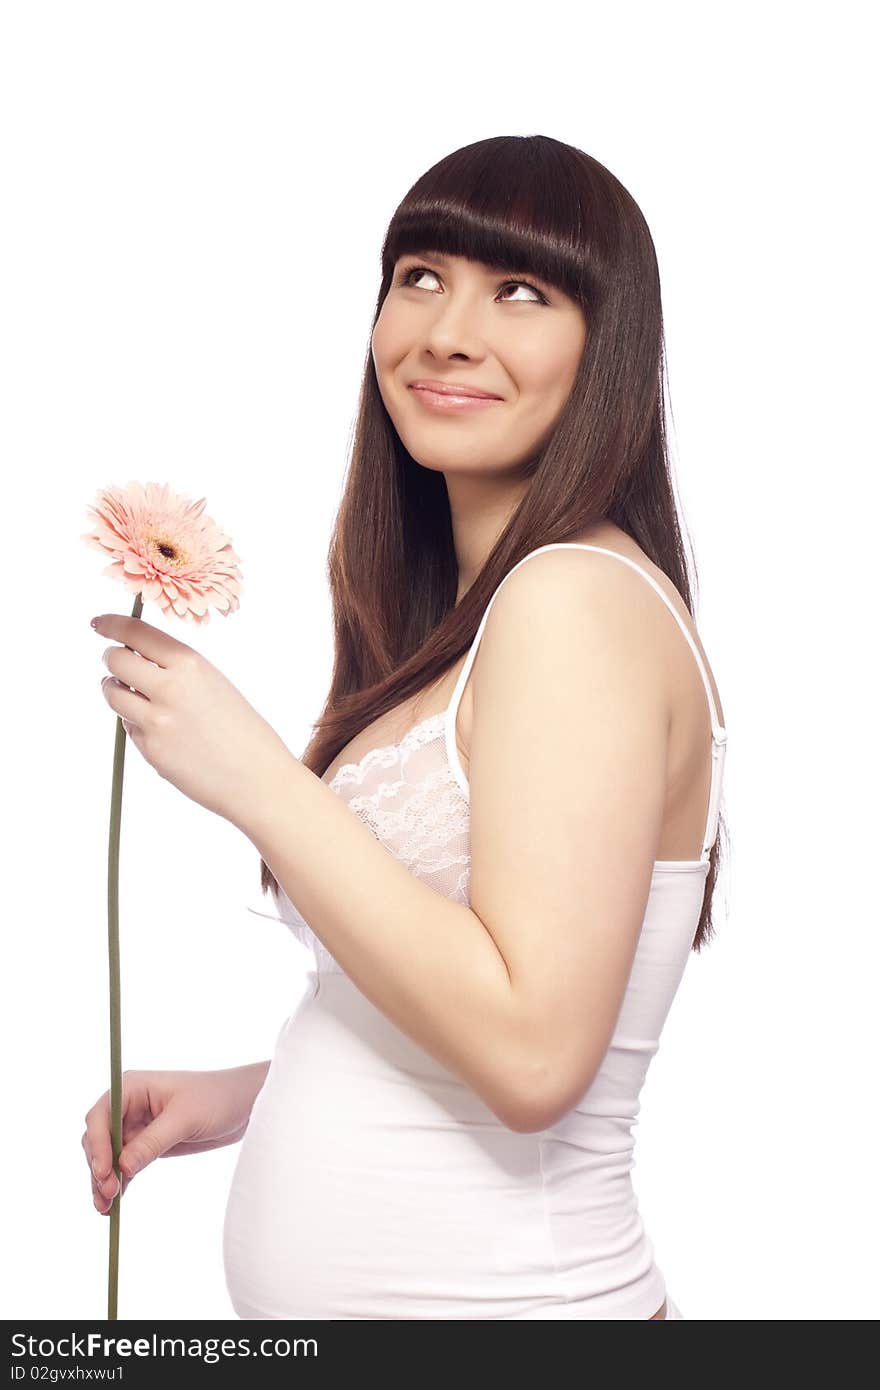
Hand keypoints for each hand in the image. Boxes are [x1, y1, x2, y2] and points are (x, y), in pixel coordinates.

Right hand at [82, 1064, 270, 1213]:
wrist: (244, 1104)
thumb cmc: (216, 1098)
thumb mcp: (184, 1119)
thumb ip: (152, 1142)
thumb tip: (121, 1169)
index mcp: (132, 1087)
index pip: (100, 1116)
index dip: (97, 1144)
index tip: (103, 1172)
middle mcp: (128, 1105)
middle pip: (98, 1139)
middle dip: (99, 1167)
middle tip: (108, 1195)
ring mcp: (136, 1126)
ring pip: (108, 1157)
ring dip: (103, 1181)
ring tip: (106, 1208)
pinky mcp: (146, 1144)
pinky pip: (124, 1166)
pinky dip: (118, 1183)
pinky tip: (113, 1205)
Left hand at [92, 613, 292, 825]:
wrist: (256, 777)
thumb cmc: (241, 729)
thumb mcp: (213, 683)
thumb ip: (176, 669)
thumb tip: (132, 657)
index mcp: (191, 664)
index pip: (136, 633)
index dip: (111, 625)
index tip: (99, 623)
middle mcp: (169, 688)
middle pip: (115, 660)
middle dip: (111, 658)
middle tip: (116, 663)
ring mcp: (157, 721)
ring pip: (112, 694)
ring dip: (115, 690)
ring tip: (133, 696)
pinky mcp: (150, 750)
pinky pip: (128, 726)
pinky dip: (135, 723)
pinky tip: (161, 730)